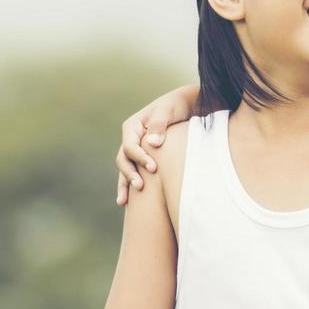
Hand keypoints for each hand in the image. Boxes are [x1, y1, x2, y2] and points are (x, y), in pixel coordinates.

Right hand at [115, 84, 198, 204]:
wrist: (186, 106)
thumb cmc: (176, 106)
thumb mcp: (168, 110)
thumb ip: (159, 125)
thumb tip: (152, 143)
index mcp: (132, 127)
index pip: (130, 146)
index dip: (139, 158)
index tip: (153, 168)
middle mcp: (130, 139)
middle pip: (123, 159)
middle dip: (129, 174)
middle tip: (141, 186)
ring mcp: (135, 150)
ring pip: (125, 169)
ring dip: (124, 184)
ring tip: (125, 202)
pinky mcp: (143, 159)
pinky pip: (133, 173)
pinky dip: (129, 185)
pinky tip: (127, 203)